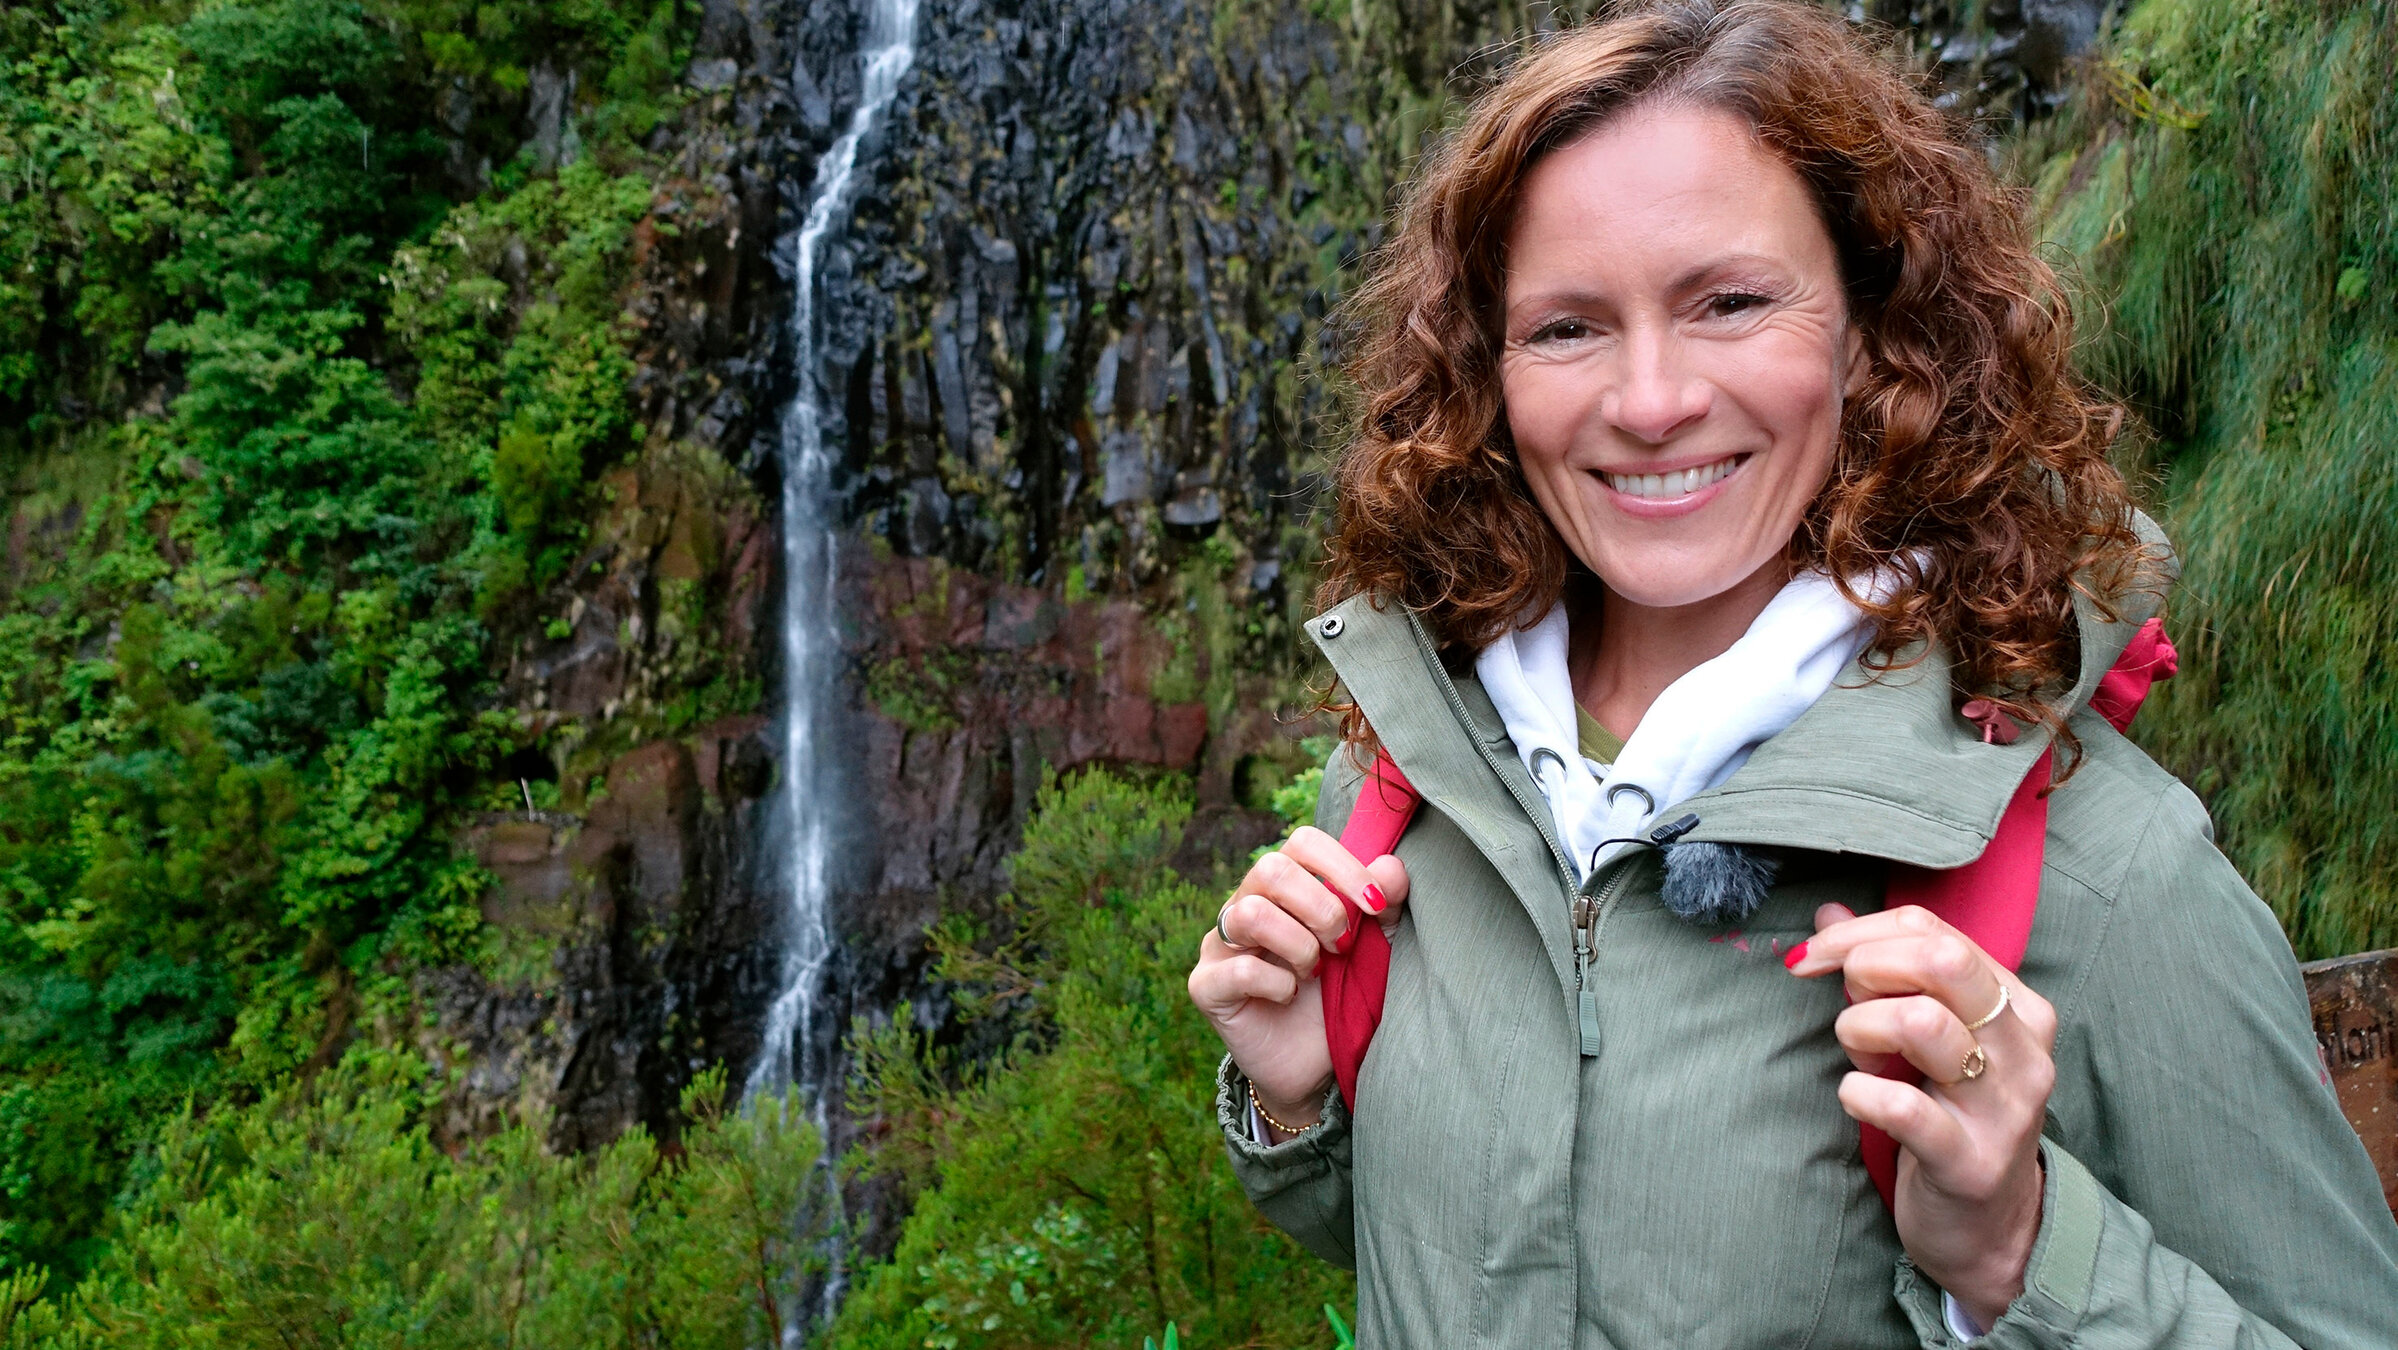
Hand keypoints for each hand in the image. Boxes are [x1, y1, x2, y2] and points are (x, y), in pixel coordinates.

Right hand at [1186, 826, 1409, 1137]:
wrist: (1315, 1066)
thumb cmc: (1340, 998)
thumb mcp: (1374, 950)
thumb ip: (1383, 906)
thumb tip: (1392, 866)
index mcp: (1285, 887)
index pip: (1302, 842)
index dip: (1342, 866)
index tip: (1376, 906)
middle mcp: (1245, 904)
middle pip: (1270, 868)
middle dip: (1321, 908)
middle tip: (1343, 946)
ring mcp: (1220, 945)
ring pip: (1250, 913)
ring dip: (1299, 946)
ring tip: (1314, 973)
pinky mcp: (1206, 986)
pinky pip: (1239, 969)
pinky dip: (1278, 984)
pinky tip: (1288, 997)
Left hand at [1786, 903, 2058, 1329]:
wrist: (1989, 1230)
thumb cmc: (1949, 1116)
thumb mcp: (1930, 1037)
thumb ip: (1887, 970)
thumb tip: (1828, 913)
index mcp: (2016, 1005)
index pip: (1935, 931)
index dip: (1860, 932)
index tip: (1813, 955)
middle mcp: (2023, 1048)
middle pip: (1940, 960)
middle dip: (1868, 966)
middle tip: (1844, 1001)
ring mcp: (2003, 1107)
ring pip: (1922, 1023)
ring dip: (1862, 1028)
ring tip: (1856, 1055)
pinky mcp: (1970, 1162)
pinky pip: (1902, 1106)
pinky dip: (1859, 1092)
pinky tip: (1856, 1097)